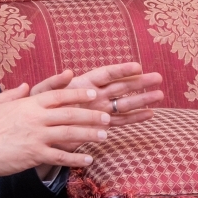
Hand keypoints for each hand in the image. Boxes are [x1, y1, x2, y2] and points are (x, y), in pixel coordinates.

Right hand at [0, 84, 110, 185]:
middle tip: (107, 117)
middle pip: (71, 114)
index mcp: (29, 104)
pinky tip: (88, 160)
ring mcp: (37, 137)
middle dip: (92, 115)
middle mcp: (36, 118)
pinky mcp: (34, 155)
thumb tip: (23, 86)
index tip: (94, 93)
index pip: (60, 95)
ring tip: (105, 136)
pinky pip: (60, 157)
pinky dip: (76, 158)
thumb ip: (11, 93)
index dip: (78, 93)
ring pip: (70, 134)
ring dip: (90, 135)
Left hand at [30, 62, 163, 144]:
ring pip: (125, 104)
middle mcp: (96, 95)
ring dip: (142, 100)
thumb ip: (54, 83)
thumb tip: (68, 71)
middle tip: (158, 78)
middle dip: (140, 82)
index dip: (121, 70)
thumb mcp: (41, 94)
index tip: (138, 67)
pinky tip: (150, 114)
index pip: (106, 74)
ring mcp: (100, 110)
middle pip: (121, 87)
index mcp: (83, 83)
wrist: (38, 130)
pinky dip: (135, 119)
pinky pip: (121, 122)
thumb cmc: (37, 107)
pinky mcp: (100, 126)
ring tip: (160, 94)